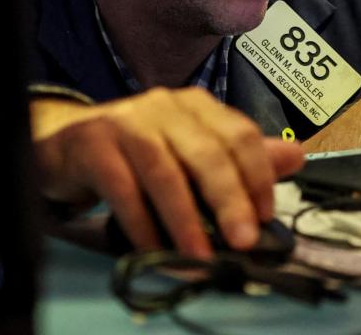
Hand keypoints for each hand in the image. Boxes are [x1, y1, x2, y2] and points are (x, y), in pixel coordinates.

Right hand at [32, 88, 304, 257]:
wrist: (64, 142)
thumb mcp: (190, 151)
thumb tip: (296, 158)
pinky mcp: (94, 145)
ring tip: (201, 255)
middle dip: (230, 200)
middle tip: (244, 240)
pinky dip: (142, 223)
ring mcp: (127, 122)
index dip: (258, 175)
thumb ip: (240, 157)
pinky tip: (155, 247)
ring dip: (186, 219)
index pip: (239, 134)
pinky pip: (123, 188)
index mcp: (196, 106)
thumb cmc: (135, 151)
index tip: (265, 215)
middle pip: (207, 152)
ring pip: (165, 172)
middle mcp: (164, 106)